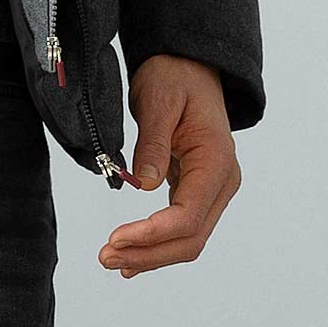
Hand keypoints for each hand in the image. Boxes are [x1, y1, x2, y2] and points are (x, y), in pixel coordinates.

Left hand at [97, 56, 240, 278]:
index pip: (188, 215)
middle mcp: (222, 181)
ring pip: (187, 240)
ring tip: (111, 260)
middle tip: (105, 258)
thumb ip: (152, 141)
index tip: (115, 239)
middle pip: (190, 238)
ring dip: (150, 256)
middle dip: (148, 254)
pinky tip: (131, 260)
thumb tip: (144, 184)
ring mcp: (213, 189)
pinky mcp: (198, 191)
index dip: (152, 235)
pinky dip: (156, 246)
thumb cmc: (175, 76)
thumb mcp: (158, 99)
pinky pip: (181, 228)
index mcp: (216, 161)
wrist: (189, 66)